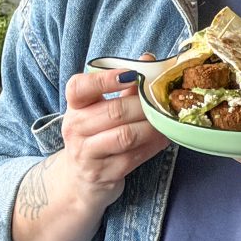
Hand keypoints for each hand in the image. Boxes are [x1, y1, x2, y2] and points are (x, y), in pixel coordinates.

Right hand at [60, 62, 169, 208]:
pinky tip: (163, 137)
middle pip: (114, 111)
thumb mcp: (101, 109)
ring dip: (152, 126)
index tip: (132, 75)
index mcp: (75, 106)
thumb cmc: (96, 136)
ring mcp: (87, 154)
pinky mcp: (103, 174)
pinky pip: (133, 157)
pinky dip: (153, 145)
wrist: (80, 180)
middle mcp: (75, 129)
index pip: (79, 87)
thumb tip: (148, 59)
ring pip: (126, 136)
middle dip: (144, 105)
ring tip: (165, 120)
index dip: (105, 79)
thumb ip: (124, 86)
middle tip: (163, 101)